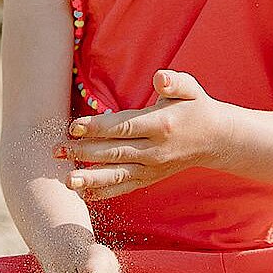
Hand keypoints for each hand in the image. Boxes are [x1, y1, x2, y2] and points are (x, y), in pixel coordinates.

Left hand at [64, 70, 234, 200]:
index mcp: (161, 125)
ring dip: (90, 178)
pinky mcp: (150, 178)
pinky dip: (104, 193)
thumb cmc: (196, 108)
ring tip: (67, 181)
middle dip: (83, 152)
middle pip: (114, 152)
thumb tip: (159, 78)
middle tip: (56, 150)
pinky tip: (84, 194)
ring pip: (117, 175)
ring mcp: (152, 168)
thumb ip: (174, 81)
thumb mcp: (190, 89)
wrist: (216, 140)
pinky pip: (124, 187)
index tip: (74, 126)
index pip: (123, 127)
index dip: (97, 127)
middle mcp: (155, 150)